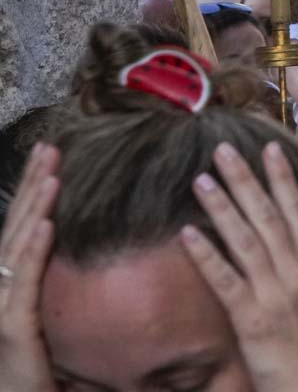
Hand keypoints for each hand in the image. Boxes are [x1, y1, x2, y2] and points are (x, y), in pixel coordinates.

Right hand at [0, 143, 57, 391]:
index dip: (32, 190)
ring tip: (53, 175)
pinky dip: (34, 252)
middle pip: (16, 228)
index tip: (49, 157)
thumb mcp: (42, 317)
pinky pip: (23, 285)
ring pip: (17, 248)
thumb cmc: (32, 370)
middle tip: (51, 149)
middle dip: (33, 186)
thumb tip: (70, 243)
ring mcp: (0, 308)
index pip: (20, 227)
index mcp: (6, 283)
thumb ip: (48, 282)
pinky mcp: (11, 330)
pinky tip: (47, 225)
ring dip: (36, 209)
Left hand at [179, 141, 297, 391]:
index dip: (283, 180)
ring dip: (223, 207)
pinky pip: (225, 281)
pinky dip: (207, 255)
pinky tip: (188, 234)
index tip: (269, 149)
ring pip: (247, 241)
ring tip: (202, 180)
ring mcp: (277, 295)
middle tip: (225, 150)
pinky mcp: (252, 320)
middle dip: (247, 181)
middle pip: (271, 218)